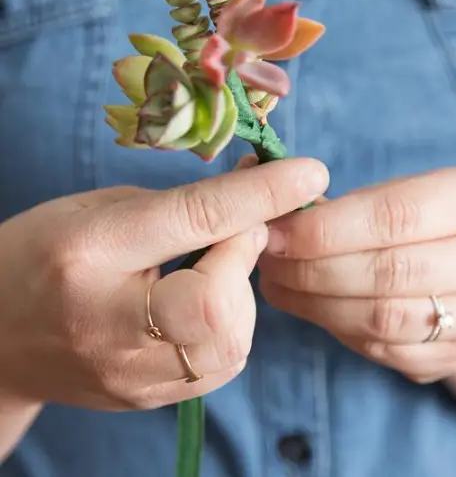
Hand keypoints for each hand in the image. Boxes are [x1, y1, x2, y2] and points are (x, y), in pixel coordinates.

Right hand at [0, 157, 328, 409]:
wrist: (0, 334)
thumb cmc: (45, 252)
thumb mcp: (102, 210)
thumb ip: (180, 205)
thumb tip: (254, 191)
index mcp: (90, 255)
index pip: (194, 219)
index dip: (260, 193)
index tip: (310, 172)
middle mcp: (111, 324)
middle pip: (221, 300)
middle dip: (245, 256)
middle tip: (235, 232)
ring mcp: (131, 373)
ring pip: (232, 339)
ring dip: (241, 293)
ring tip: (213, 269)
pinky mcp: (150, 398)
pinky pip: (223, 362)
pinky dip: (231, 325)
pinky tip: (206, 305)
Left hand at [259, 167, 455, 382]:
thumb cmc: (423, 225)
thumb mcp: (399, 196)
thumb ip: (346, 207)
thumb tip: (276, 216)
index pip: (392, 217)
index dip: (324, 229)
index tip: (276, 233)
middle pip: (386, 273)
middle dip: (311, 269)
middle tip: (268, 259)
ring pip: (383, 319)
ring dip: (315, 303)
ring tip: (277, 283)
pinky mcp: (452, 354)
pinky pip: (384, 350)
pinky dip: (336, 329)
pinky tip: (311, 307)